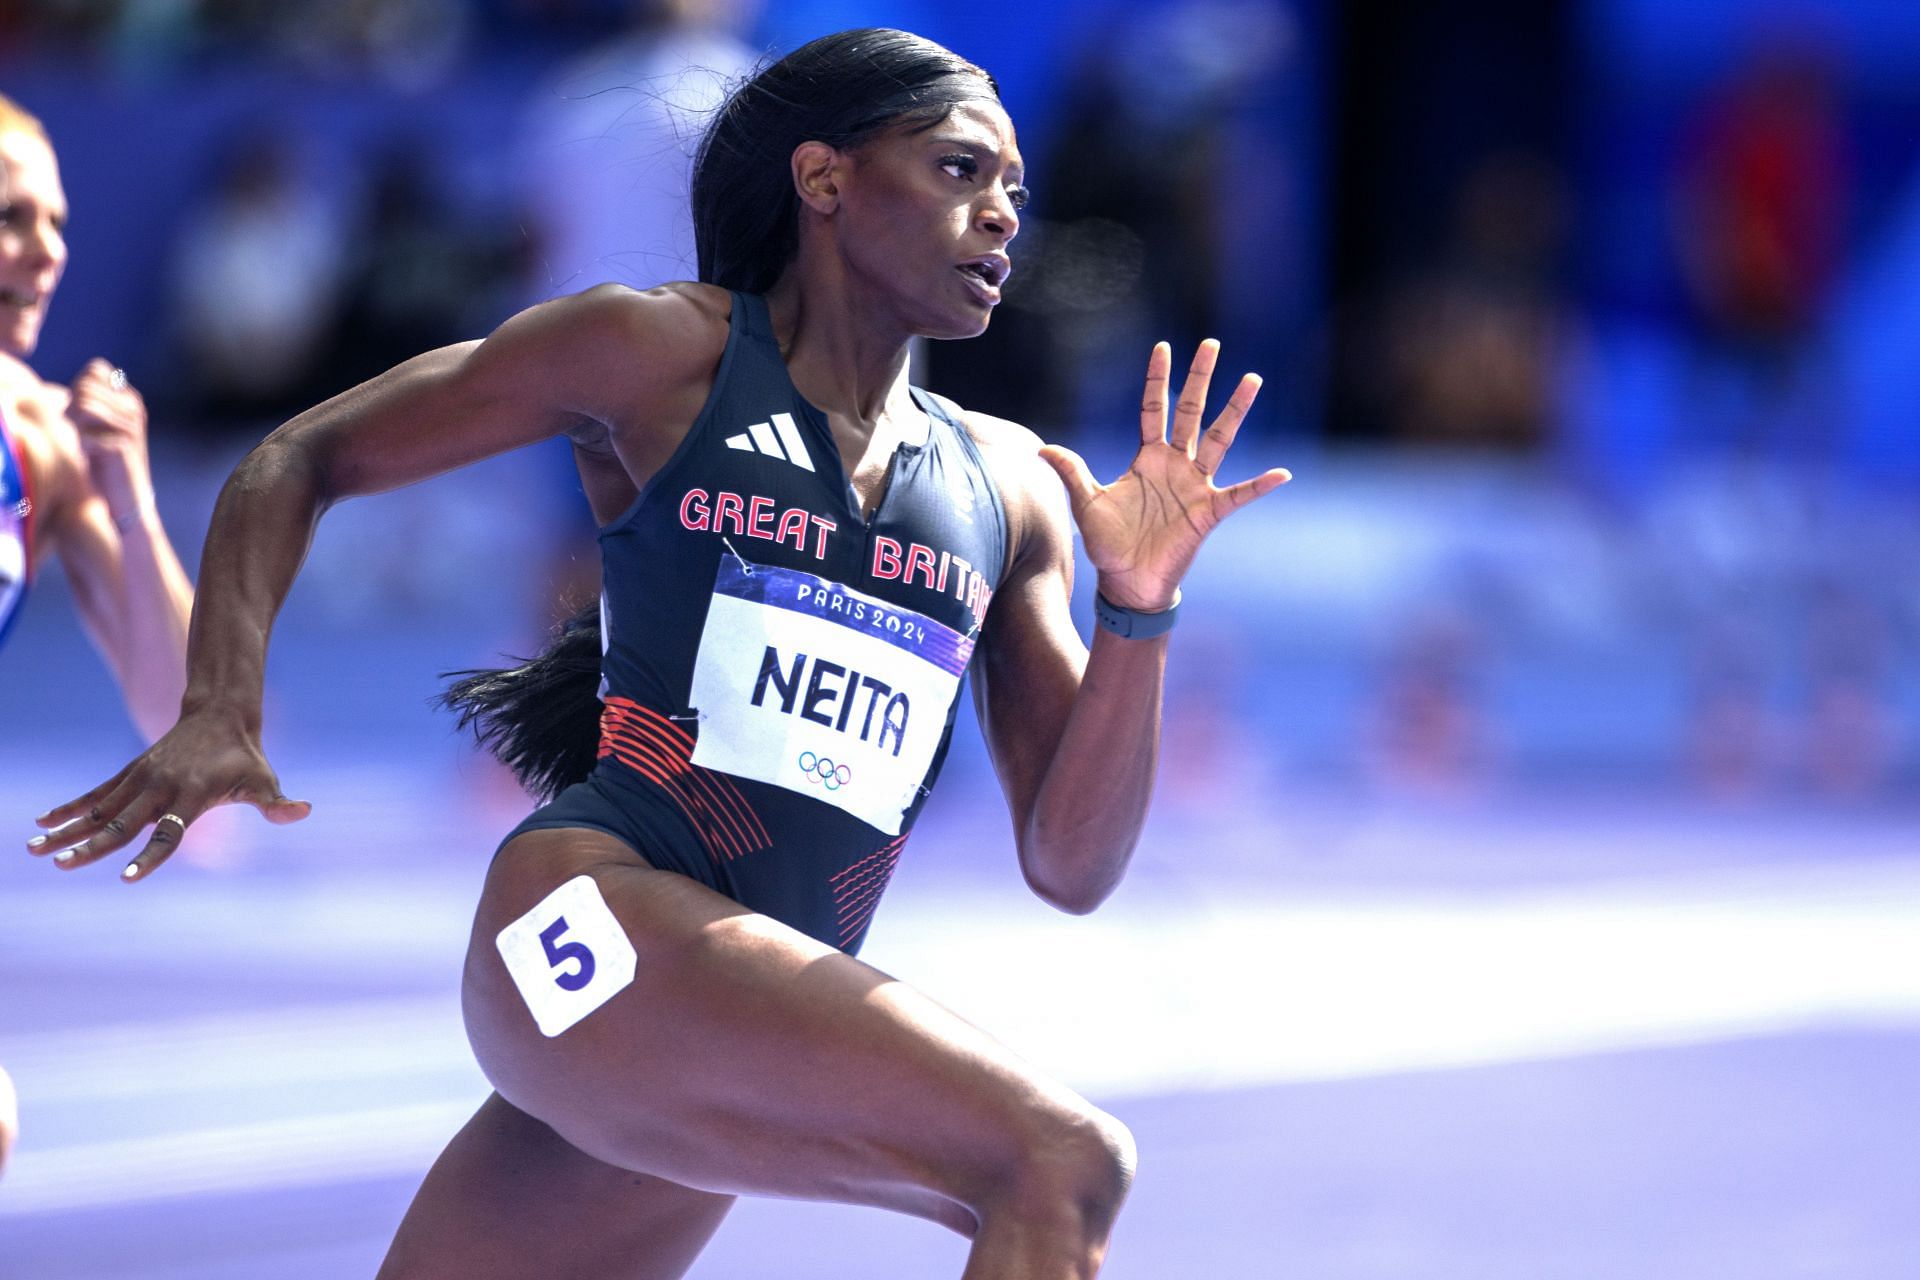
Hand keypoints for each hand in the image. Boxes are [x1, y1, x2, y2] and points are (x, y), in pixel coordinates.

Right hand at [27, 710, 310, 881]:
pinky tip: (43, 822)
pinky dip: (70, 808)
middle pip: (121, 825)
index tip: (128, 879)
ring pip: (99, 810)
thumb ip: (277, 803)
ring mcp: (140, 780)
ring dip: (66, 830)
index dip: (150, 858)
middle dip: (91, 847)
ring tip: (33, 849)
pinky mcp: (130, 773)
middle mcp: (159, 789)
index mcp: (190, 797)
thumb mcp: (264, 779)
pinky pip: (95, 794)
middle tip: (61, 865)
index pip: (168, 834)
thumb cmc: (245, 756)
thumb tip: (303, 811)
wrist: (219, 714)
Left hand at [67, 358, 153, 526]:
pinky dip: (78, 445)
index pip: (95, 370)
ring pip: (84, 405)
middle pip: (85, 386)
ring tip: (80, 443)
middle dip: (71, 407)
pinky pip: (84, 431)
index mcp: (130, 399)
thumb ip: (88, 402)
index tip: (79, 413)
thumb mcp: (97, 427)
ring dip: (73, 424)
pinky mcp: (122, 445)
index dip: (79, 387)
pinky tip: (87, 457)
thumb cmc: (103, 462)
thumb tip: (67, 389)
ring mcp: (130, 426)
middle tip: (76, 432)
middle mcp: (133, 409)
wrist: (124, 500)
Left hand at [1038, 340, 1289, 611]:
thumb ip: (1071, 473)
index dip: (1158, 380)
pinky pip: (1239, 495)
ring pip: (1220, 439)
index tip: (1163, 347)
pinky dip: (1260, 486)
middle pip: (1191, 412)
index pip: (1155, 409)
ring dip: (1235, 411)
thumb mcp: (1087, 504)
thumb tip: (1042, 449)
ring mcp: (1195, 486)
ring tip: (1252, 380)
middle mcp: (1176, 465)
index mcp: (1148, 458)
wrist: (1127, 582)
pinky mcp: (1208, 512)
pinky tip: (1281, 474)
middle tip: (1211, 344)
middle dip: (1200, 378)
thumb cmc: (1109, 544)